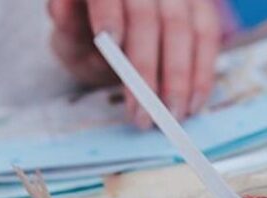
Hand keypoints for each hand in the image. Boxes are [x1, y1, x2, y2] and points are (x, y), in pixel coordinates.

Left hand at [48, 0, 221, 127]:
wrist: (115, 27)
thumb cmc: (87, 31)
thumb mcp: (68, 31)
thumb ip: (66, 23)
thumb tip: (59, 9)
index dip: (109, 12)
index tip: (109, 41)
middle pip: (147, 16)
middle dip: (146, 68)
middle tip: (144, 112)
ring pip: (183, 29)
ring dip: (178, 79)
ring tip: (170, 117)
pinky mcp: (201, 8)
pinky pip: (207, 38)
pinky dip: (201, 74)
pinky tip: (191, 105)